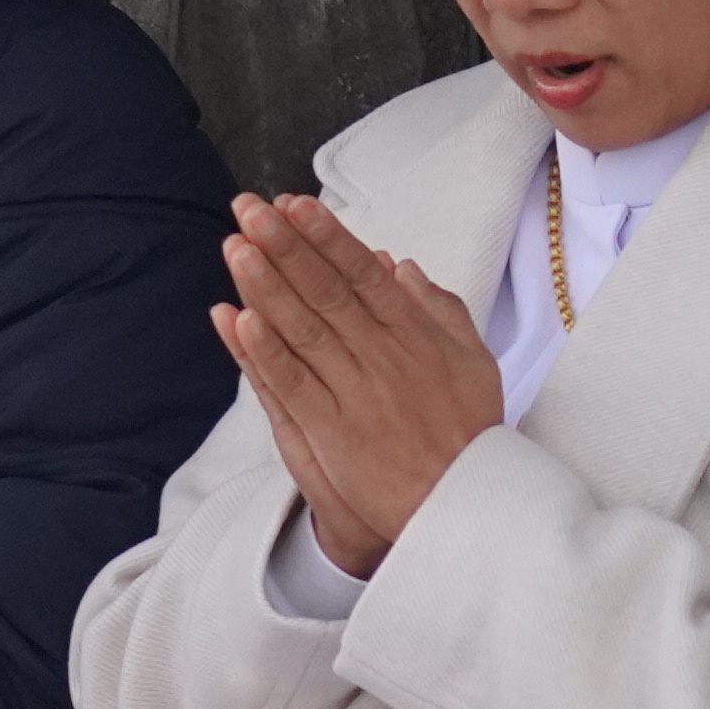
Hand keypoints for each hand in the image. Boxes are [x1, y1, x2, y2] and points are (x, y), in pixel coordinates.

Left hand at [217, 193, 499, 577]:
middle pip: (326, 291)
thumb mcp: (473, 360)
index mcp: (414, 334)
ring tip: (236, 247)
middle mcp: (383, 356)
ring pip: (304, 331)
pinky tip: (239, 321)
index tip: (294, 204)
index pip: (362, 273)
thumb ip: (438, 308)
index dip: (326, 236)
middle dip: (285, 246)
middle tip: (249, 208)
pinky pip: (294, 386)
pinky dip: (266, 354)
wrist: (464, 504)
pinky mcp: (334, 433)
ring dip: (267, 286)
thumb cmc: (469, 431)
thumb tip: (399, 265)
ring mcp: (356, 394)